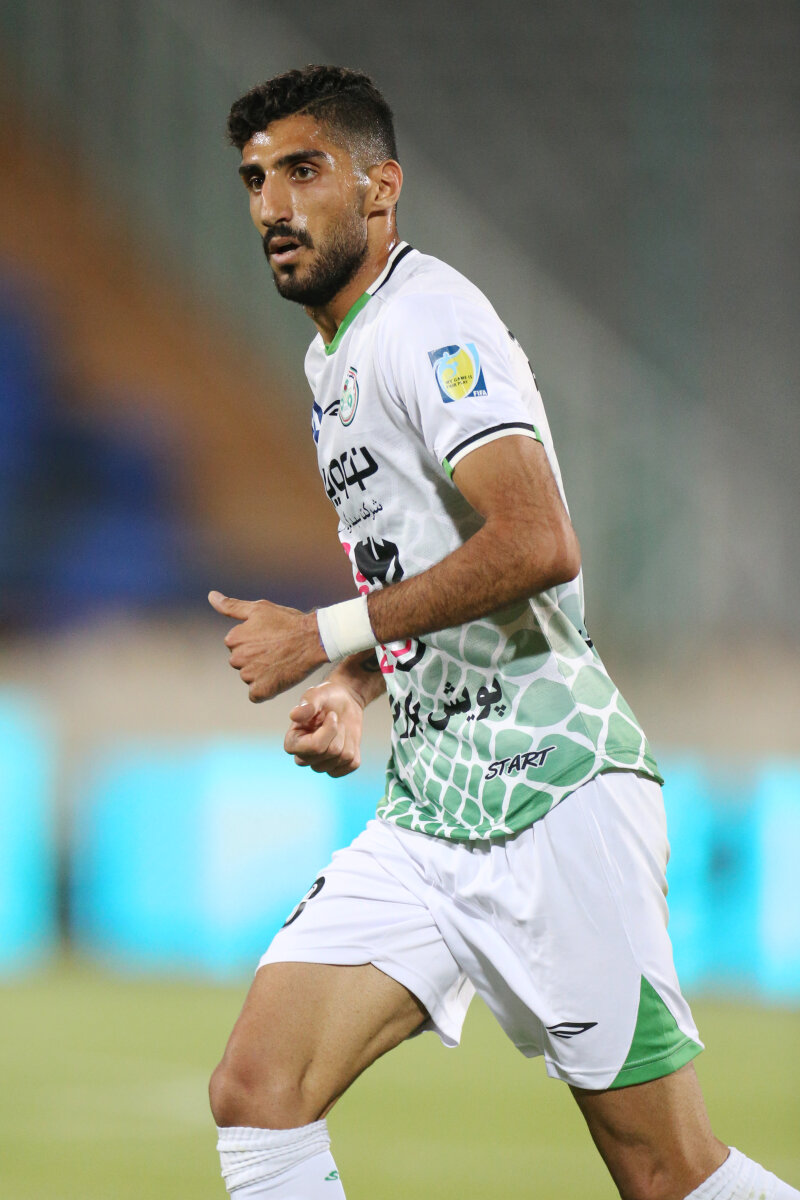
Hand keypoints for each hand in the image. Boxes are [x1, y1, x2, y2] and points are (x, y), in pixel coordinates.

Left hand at [209, 590, 327, 702]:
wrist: (313, 639)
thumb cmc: (288, 621)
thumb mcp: (258, 609)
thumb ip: (231, 606)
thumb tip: (211, 595)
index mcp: (233, 639)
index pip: (236, 645)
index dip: (253, 641)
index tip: (268, 638)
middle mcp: (236, 659)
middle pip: (241, 662)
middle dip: (255, 658)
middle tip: (276, 650)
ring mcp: (248, 676)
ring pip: (249, 677)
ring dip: (261, 673)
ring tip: (279, 662)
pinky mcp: (261, 691)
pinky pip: (256, 694)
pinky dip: (266, 689)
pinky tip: (278, 677)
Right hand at [284, 681, 364, 776]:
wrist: (343, 701)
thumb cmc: (326, 697)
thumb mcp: (317, 694)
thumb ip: (307, 704)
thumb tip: (294, 715)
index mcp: (292, 743)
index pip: (315, 747)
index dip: (329, 730)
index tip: (331, 715)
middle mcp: (303, 758)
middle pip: (331, 753)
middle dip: (339, 732)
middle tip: (336, 719)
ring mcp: (320, 765)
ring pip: (343, 758)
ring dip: (347, 738)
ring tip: (340, 727)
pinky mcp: (337, 769)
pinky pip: (352, 765)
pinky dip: (355, 749)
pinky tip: (346, 739)